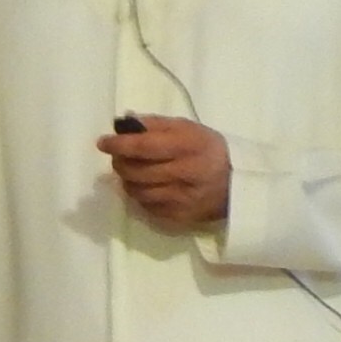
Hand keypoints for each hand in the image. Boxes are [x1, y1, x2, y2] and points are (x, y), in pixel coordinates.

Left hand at [101, 115, 229, 231]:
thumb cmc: (208, 149)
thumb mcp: (188, 128)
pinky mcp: (179, 217)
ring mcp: (181, 199)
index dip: (119, 145)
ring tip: (134, 172)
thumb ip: (155, 124)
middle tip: (119, 157)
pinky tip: (149, 187)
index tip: (103, 143)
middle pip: (135, 171)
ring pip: (137, 191)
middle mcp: (184, 173)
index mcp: (188, 146)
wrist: (237, 184)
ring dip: (128, 181)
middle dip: (120, 163)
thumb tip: (123, 124)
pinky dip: (141, 196)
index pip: (144, 147)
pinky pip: (147, 207)